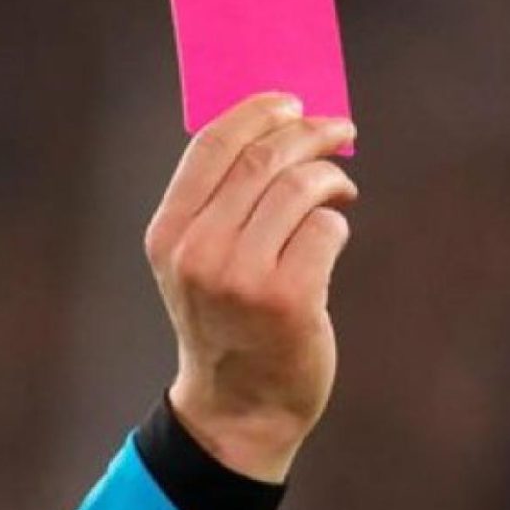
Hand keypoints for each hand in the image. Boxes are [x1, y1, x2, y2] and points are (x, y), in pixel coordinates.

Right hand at [145, 93, 357, 482]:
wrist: (240, 408)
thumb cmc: (228, 322)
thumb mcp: (198, 263)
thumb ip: (219, 202)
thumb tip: (278, 126)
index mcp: (168, 234)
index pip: (211, 146)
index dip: (257, 112)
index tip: (291, 101)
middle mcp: (198, 251)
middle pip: (263, 158)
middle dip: (310, 132)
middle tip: (339, 129)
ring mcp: (241, 276)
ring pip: (300, 188)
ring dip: (331, 179)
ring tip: (341, 190)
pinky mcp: (288, 298)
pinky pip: (327, 228)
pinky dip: (337, 225)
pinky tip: (332, 239)